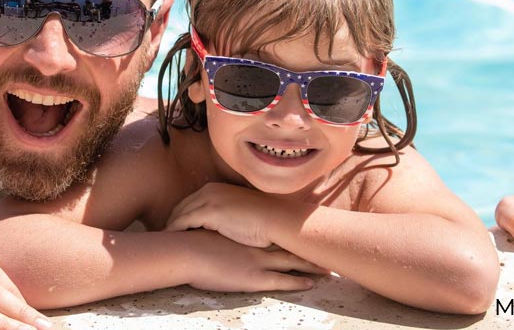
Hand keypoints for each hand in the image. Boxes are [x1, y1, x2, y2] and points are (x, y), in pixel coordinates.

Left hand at [165, 182, 280, 247]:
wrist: (276, 219)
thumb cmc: (263, 220)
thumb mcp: (238, 212)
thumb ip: (223, 216)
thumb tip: (216, 228)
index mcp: (216, 188)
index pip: (190, 202)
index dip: (180, 216)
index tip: (173, 228)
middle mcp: (209, 190)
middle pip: (181, 206)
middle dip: (171, 220)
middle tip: (163, 236)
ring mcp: (208, 199)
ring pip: (179, 214)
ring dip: (169, 227)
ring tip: (162, 241)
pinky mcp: (208, 211)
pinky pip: (183, 222)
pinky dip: (174, 231)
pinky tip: (169, 241)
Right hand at [183, 230, 327, 291]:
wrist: (184, 251)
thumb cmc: (188, 242)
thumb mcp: (204, 232)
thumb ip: (212, 232)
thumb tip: (211, 230)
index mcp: (244, 233)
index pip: (273, 230)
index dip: (289, 231)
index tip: (304, 230)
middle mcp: (255, 244)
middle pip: (287, 243)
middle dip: (307, 245)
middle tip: (327, 245)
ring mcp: (257, 260)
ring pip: (291, 261)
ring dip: (310, 264)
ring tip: (329, 267)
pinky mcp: (254, 278)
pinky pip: (281, 281)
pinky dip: (297, 282)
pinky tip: (311, 284)